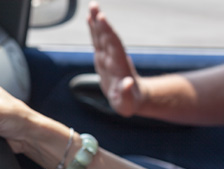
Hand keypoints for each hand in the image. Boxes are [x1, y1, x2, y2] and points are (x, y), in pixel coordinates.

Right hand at [88, 1, 142, 116]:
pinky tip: (90, 19)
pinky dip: (94, 30)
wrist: (134, 97)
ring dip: (97, 22)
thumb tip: (127, 83)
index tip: (102, 19)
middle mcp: (113, 58)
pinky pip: (97, 41)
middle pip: (107, 37)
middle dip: (101, 22)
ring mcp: (108, 57)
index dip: (107, 32)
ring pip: (102, 36)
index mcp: (119, 66)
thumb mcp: (127, 104)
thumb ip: (126, 94)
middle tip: (94, 6)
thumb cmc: (130, 103)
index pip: (113, 46)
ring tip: (92, 7)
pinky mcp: (103, 58)